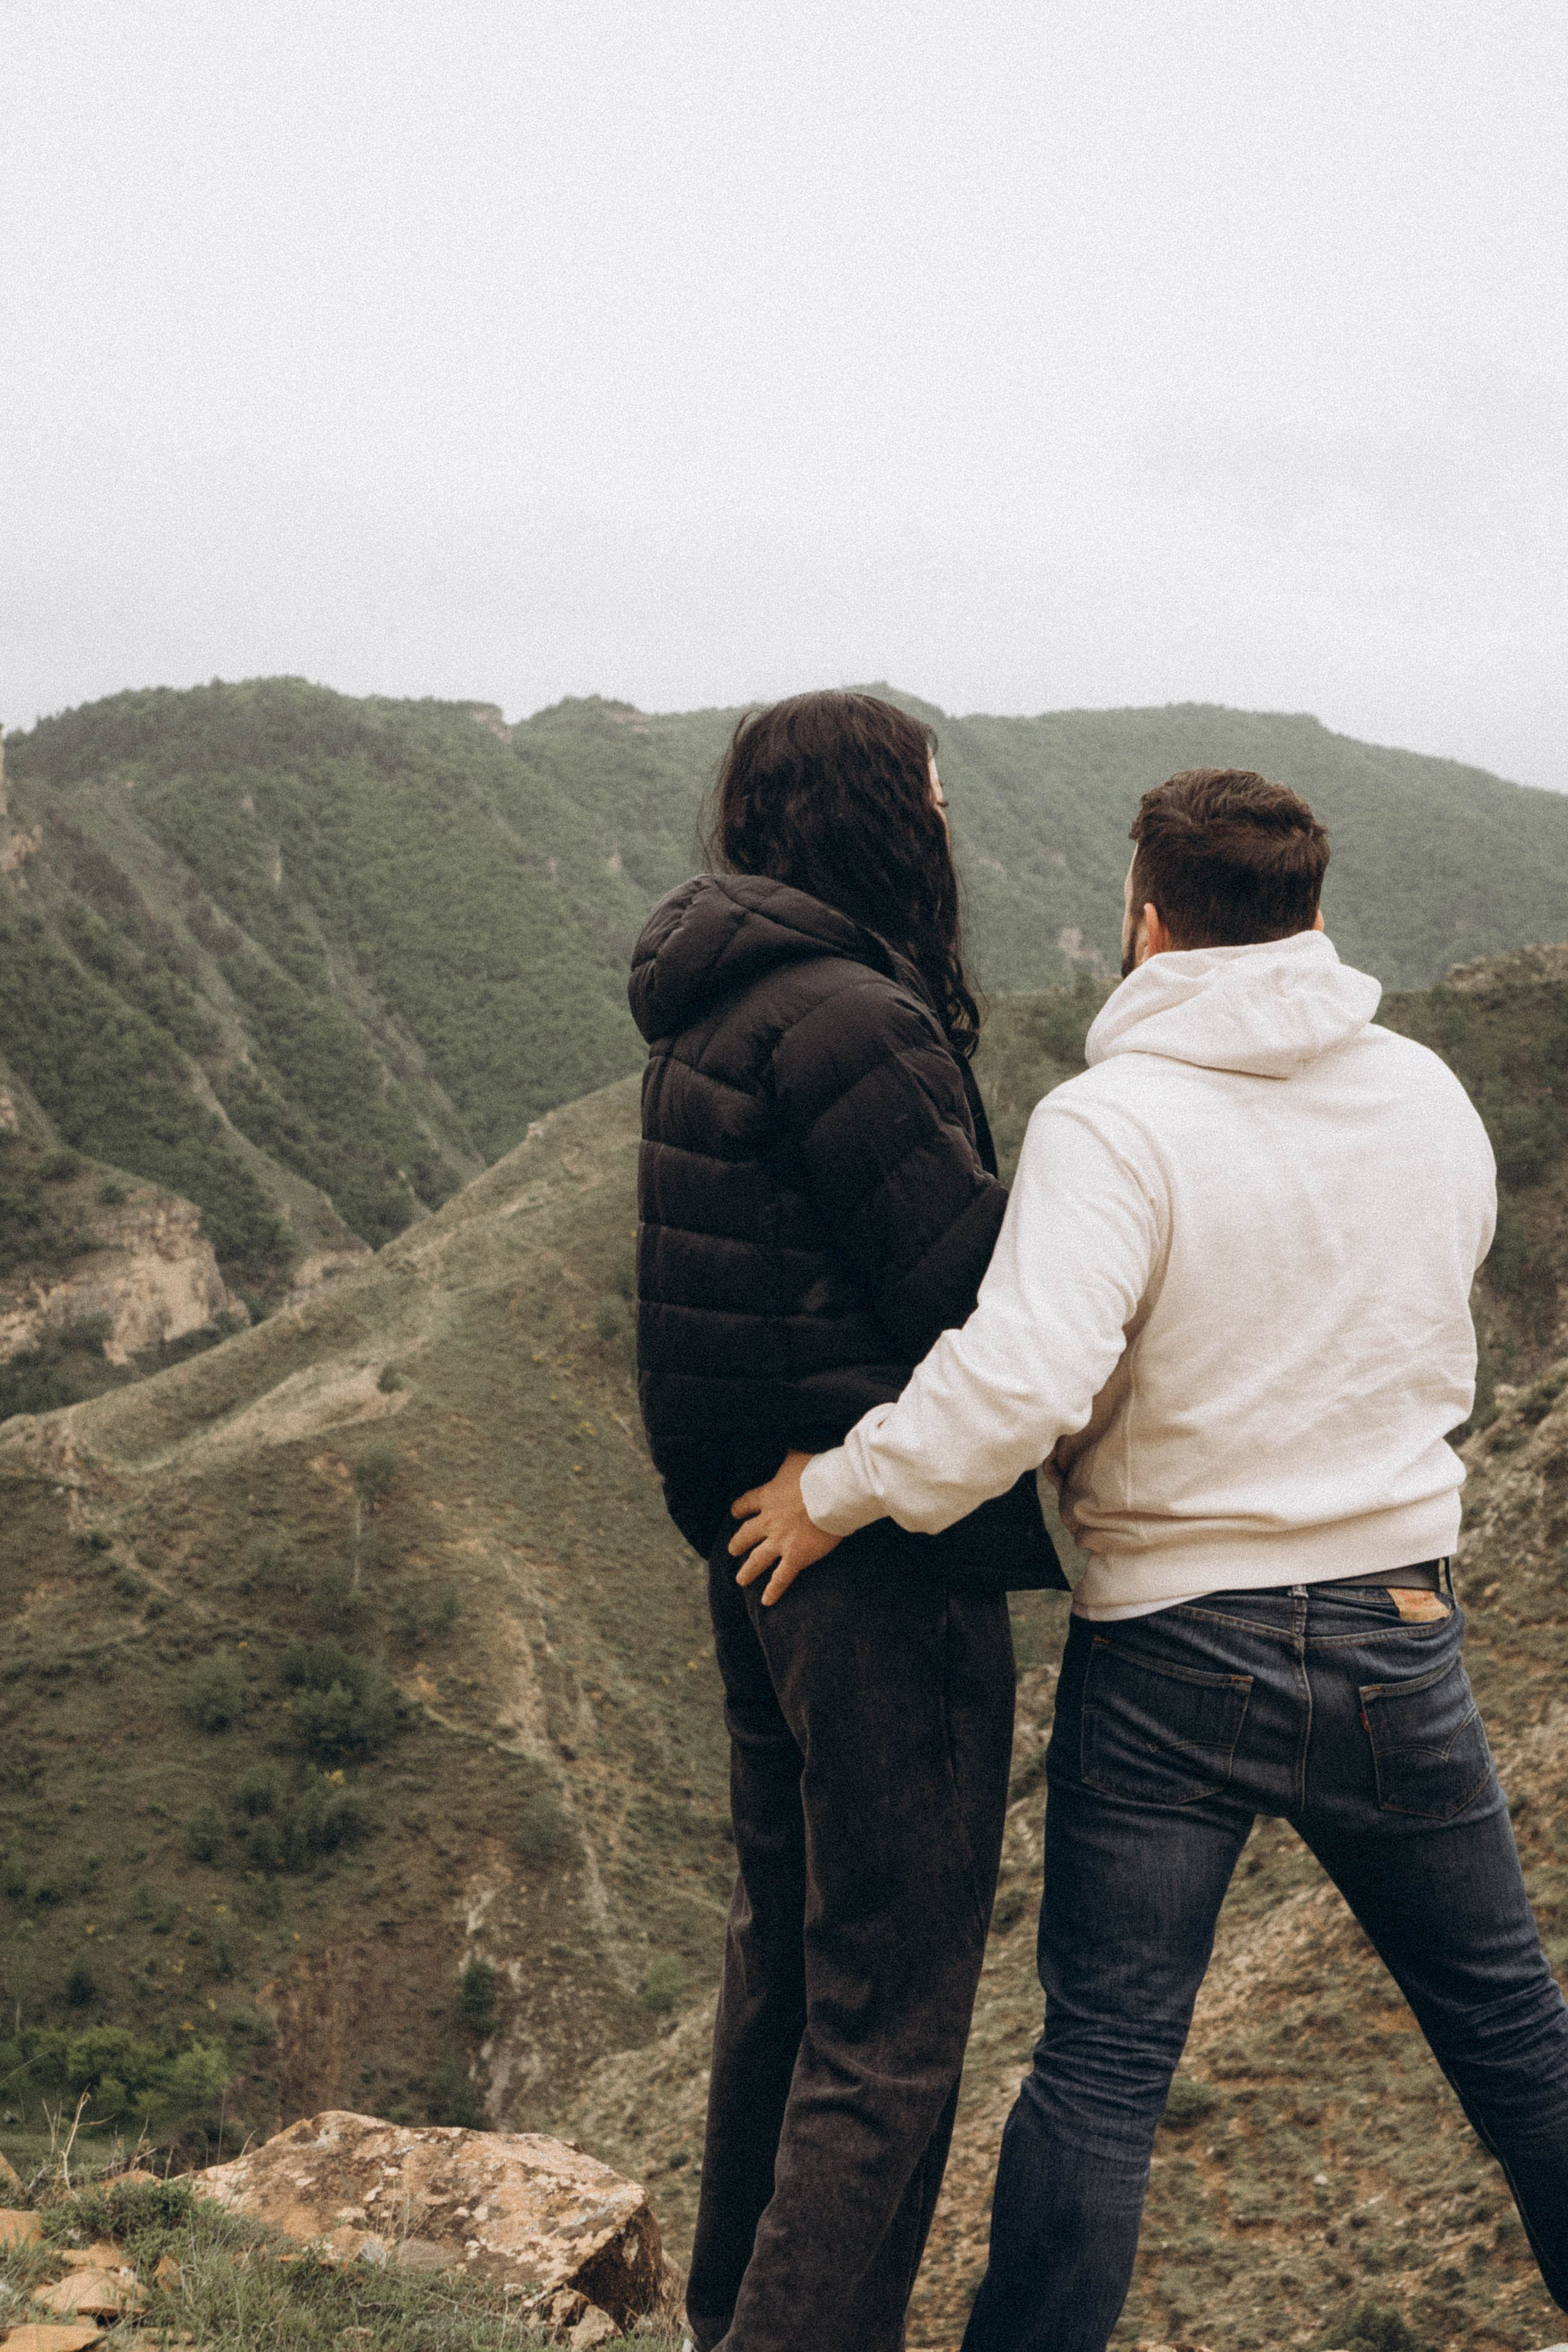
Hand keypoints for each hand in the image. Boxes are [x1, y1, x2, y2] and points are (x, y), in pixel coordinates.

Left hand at [729, 1450, 839, 1605]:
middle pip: (746, 1534)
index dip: (739, 1509)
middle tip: (732, 1549)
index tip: (734, 1513)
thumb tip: (787, 1439)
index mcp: (767, 1496)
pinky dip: (773, 1590)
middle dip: (738, 1543)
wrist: (832, 1491)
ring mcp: (780, 1541)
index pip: (746, 1503)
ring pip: (757, 1559)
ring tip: (740, 1579)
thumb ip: (788, 1453)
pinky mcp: (795, 1556)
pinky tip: (766, 1601)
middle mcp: (768, 1521)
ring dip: (747, 1570)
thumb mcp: (796, 1454)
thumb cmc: (817, 1470)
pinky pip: (781, 1577)